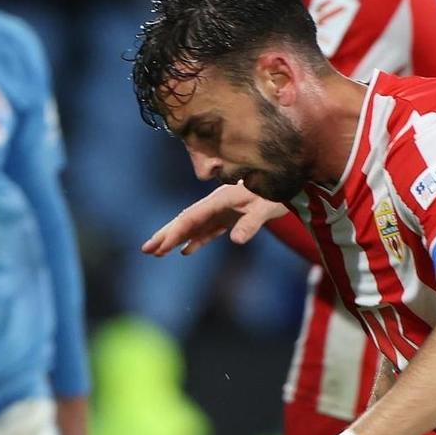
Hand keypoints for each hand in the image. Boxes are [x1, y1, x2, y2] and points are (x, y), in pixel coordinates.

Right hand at [144, 182, 286, 257]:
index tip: (161, 246)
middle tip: (146, 249)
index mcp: (220, 199)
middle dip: (165, 235)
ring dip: (176, 239)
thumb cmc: (277, 192)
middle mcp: (216, 204)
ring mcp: (222, 210)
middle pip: (185, 220)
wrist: (289, 181)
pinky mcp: (230, 217)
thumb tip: (236, 240)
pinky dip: (196, 240)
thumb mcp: (266, 207)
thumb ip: (251, 223)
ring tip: (158, 252)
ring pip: (193, 226)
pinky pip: (208, 231)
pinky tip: (185, 251)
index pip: (192, 218)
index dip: (175, 232)